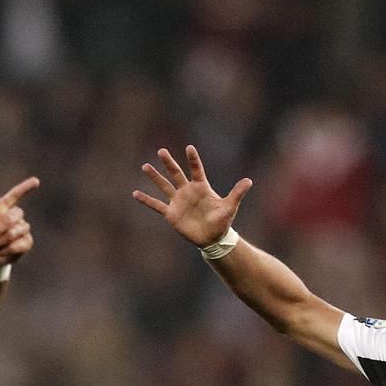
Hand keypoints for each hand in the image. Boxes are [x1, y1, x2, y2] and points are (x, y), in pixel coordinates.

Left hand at [0, 171, 39, 265]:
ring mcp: (23, 228)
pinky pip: (17, 245)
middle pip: (10, 218)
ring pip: (13, 233)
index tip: (36, 181)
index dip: (25, 188)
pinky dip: (4, 250)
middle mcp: (16, 215)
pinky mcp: (27, 242)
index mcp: (4, 205)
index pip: (16, 194)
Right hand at [133, 145, 252, 246]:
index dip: (193, 159)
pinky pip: (156, 205)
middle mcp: (187, 191)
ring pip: (164, 186)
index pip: (196, 169)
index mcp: (201, 187)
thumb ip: (237, 193)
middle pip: (176, 173)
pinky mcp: (171, 213)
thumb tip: (249, 181)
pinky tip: (135, 194)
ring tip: (145, 166)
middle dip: (169, 162)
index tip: (189, 148)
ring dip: (155, 177)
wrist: (213, 238)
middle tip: (161, 150)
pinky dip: (146, 200)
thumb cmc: (222, 221)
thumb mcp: (230, 206)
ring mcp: (178, 201)